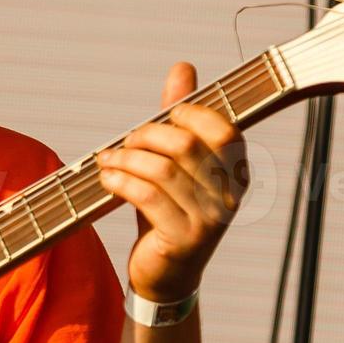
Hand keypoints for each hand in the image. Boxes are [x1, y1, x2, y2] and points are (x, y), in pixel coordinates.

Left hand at [97, 61, 248, 302]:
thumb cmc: (170, 212)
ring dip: (126, 160)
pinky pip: (147, 197)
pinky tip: (107, 179)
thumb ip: (181, 119)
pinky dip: (121, 182)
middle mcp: (230, 195)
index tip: (161, 117)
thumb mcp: (177, 165)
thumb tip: (182, 67)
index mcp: (236, 172)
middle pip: (185, 146)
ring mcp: (209, 219)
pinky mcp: (183, 239)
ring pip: (162, 170)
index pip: (222, 129)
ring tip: (107, 161)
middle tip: (123, 143)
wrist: (166, 275)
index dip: (189, 114)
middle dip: (146, 137)